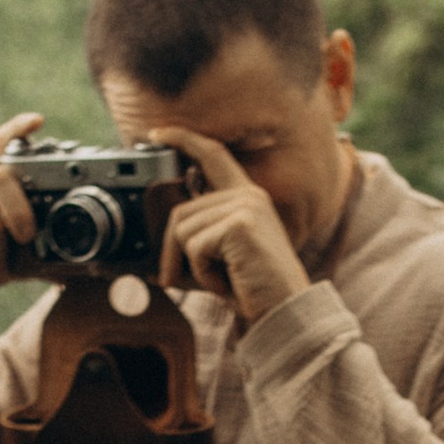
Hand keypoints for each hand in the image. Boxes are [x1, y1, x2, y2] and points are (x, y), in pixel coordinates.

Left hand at [144, 127, 311, 328]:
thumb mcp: (223, 256)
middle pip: (180, 213)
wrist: (285, 311)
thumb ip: (200, 237)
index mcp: (247, 197)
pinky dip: (204, 275)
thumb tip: (162, 239)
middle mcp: (247, 195)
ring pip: (183, 232)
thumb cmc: (255, 289)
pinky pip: (194, 248)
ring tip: (226, 278)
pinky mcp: (239, 225)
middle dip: (176, 254)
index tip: (158, 132)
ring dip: (195, 267)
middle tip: (202, 281)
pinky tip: (231, 281)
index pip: (214, 156)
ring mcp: (244, 207)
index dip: (184, 140)